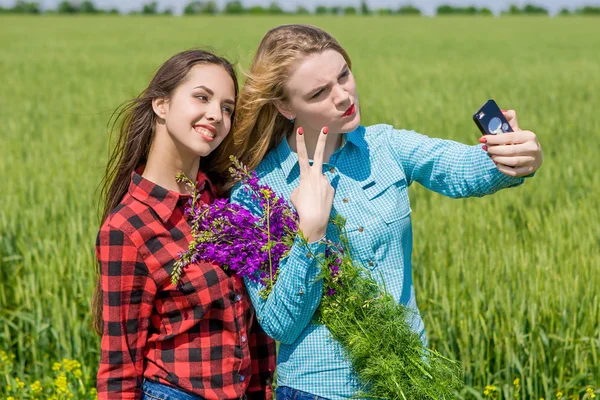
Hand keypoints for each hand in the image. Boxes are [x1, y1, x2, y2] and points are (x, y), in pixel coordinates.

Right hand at [290, 126, 333, 241]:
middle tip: (326, 128)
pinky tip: (319, 203)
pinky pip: (324, 189)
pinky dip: (320, 195)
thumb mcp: (296, 195)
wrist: (314, 221)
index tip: (300, 130)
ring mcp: (326, 181)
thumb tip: (310, 184)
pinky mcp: (332, 189)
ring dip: (315, 189)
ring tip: (312, 201)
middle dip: (322, 140)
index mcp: (305, 176)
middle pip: (319, 154)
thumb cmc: (301, 208)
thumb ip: (303, 184)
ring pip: (319, 180)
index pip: (301, 155)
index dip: (300, 142)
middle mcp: (317, 175)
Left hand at [483, 109, 542, 176]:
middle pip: (510, 150)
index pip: (509, 137)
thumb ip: (509, 120)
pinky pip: (513, 172)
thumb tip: (501, 112)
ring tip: (491, 155)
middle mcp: (533, 148)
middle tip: (486, 148)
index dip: (494, 138)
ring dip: (497, 159)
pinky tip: (497, 164)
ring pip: (511, 161)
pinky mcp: (529, 170)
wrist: (533, 155)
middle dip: (494, 150)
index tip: (483, 138)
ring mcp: (532, 160)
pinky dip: (502, 168)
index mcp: (529, 136)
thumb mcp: (516, 130)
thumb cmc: (520, 141)